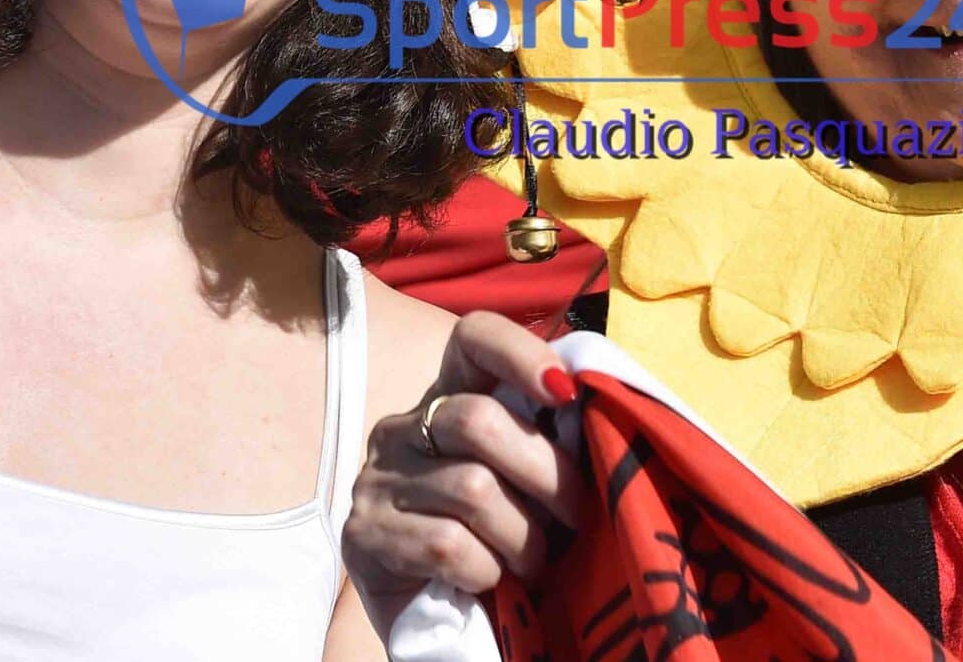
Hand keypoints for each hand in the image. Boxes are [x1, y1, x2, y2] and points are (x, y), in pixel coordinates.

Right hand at [343, 311, 585, 639]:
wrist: (443, 623)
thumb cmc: (501, 541)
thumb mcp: (528, 483)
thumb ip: (549, 440)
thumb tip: (599, 409)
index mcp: (448, 399)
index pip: (473, 339)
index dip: (521, 352)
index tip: (566, 393)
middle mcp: (402, 429)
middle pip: (481, 421)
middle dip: (548, 473)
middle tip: (575, 516)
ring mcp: (375, 481)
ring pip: (473, 489)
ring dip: (524, 537)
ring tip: (534, 563)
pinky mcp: (363, 536)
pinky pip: (449, 544)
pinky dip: (489, 571)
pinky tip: (489, 581)